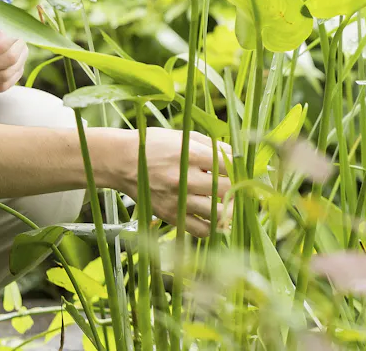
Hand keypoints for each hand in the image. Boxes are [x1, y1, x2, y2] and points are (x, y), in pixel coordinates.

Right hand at [114, 129, 233, 237]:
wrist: (120, 161)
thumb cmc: (153, 145)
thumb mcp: (181, 135)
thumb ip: (210, 144)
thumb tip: (236, 155)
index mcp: (189, 154)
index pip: (228, 165)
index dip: (241, 168)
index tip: (245, 169)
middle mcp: (184, 178)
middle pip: (226, 189)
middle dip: (238, 188)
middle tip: (243, 186)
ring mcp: (176, 200)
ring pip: (217, 213)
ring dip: (230, 209)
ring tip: (231, 202)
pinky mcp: (170, 215)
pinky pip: (200, 230)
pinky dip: (213, 227)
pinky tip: (215, 217)